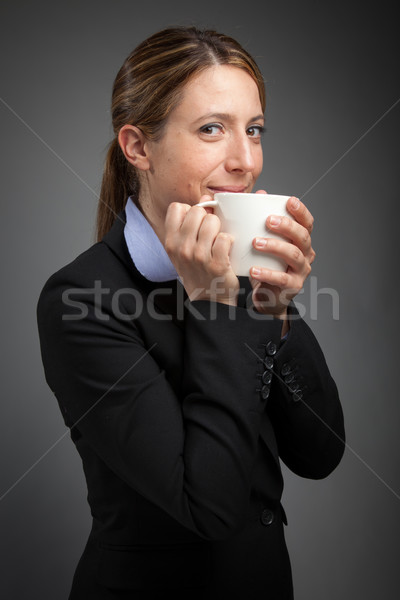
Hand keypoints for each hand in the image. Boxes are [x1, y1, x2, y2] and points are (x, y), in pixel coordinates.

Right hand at [164, 198, 239, 304]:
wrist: (209, 300)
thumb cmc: (198, 271)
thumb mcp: (185, 248)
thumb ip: (193, 222)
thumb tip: (207, 198)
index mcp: (170, 242)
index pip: (177, 207)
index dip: (190, 211)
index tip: (196, 224)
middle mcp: (181, 248)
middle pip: (197, 211)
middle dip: (207, 218)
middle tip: (210, 235)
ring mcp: (198, 257)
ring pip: (212, 221)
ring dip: (220, 229)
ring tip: (218, 242)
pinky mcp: (217, 264)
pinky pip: (225, 238)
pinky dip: (229, 241)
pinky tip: (227, 251)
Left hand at [249, 194, 314, 320]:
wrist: (267, 296)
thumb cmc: (266, 265)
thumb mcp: (264, 242)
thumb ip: (262, 220)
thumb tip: (259, 194)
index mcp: (301, 241)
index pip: (307, 223)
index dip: (301, 211)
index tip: (290, 201)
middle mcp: (306, 254)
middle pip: (302, 237)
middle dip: (287, 226)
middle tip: (268, 221)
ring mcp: (301, 271)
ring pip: (294, 255)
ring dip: (275, 246)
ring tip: (255, 243)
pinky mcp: (292, 287)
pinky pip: (282, 279)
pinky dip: (267, 273)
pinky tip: (253, 270)